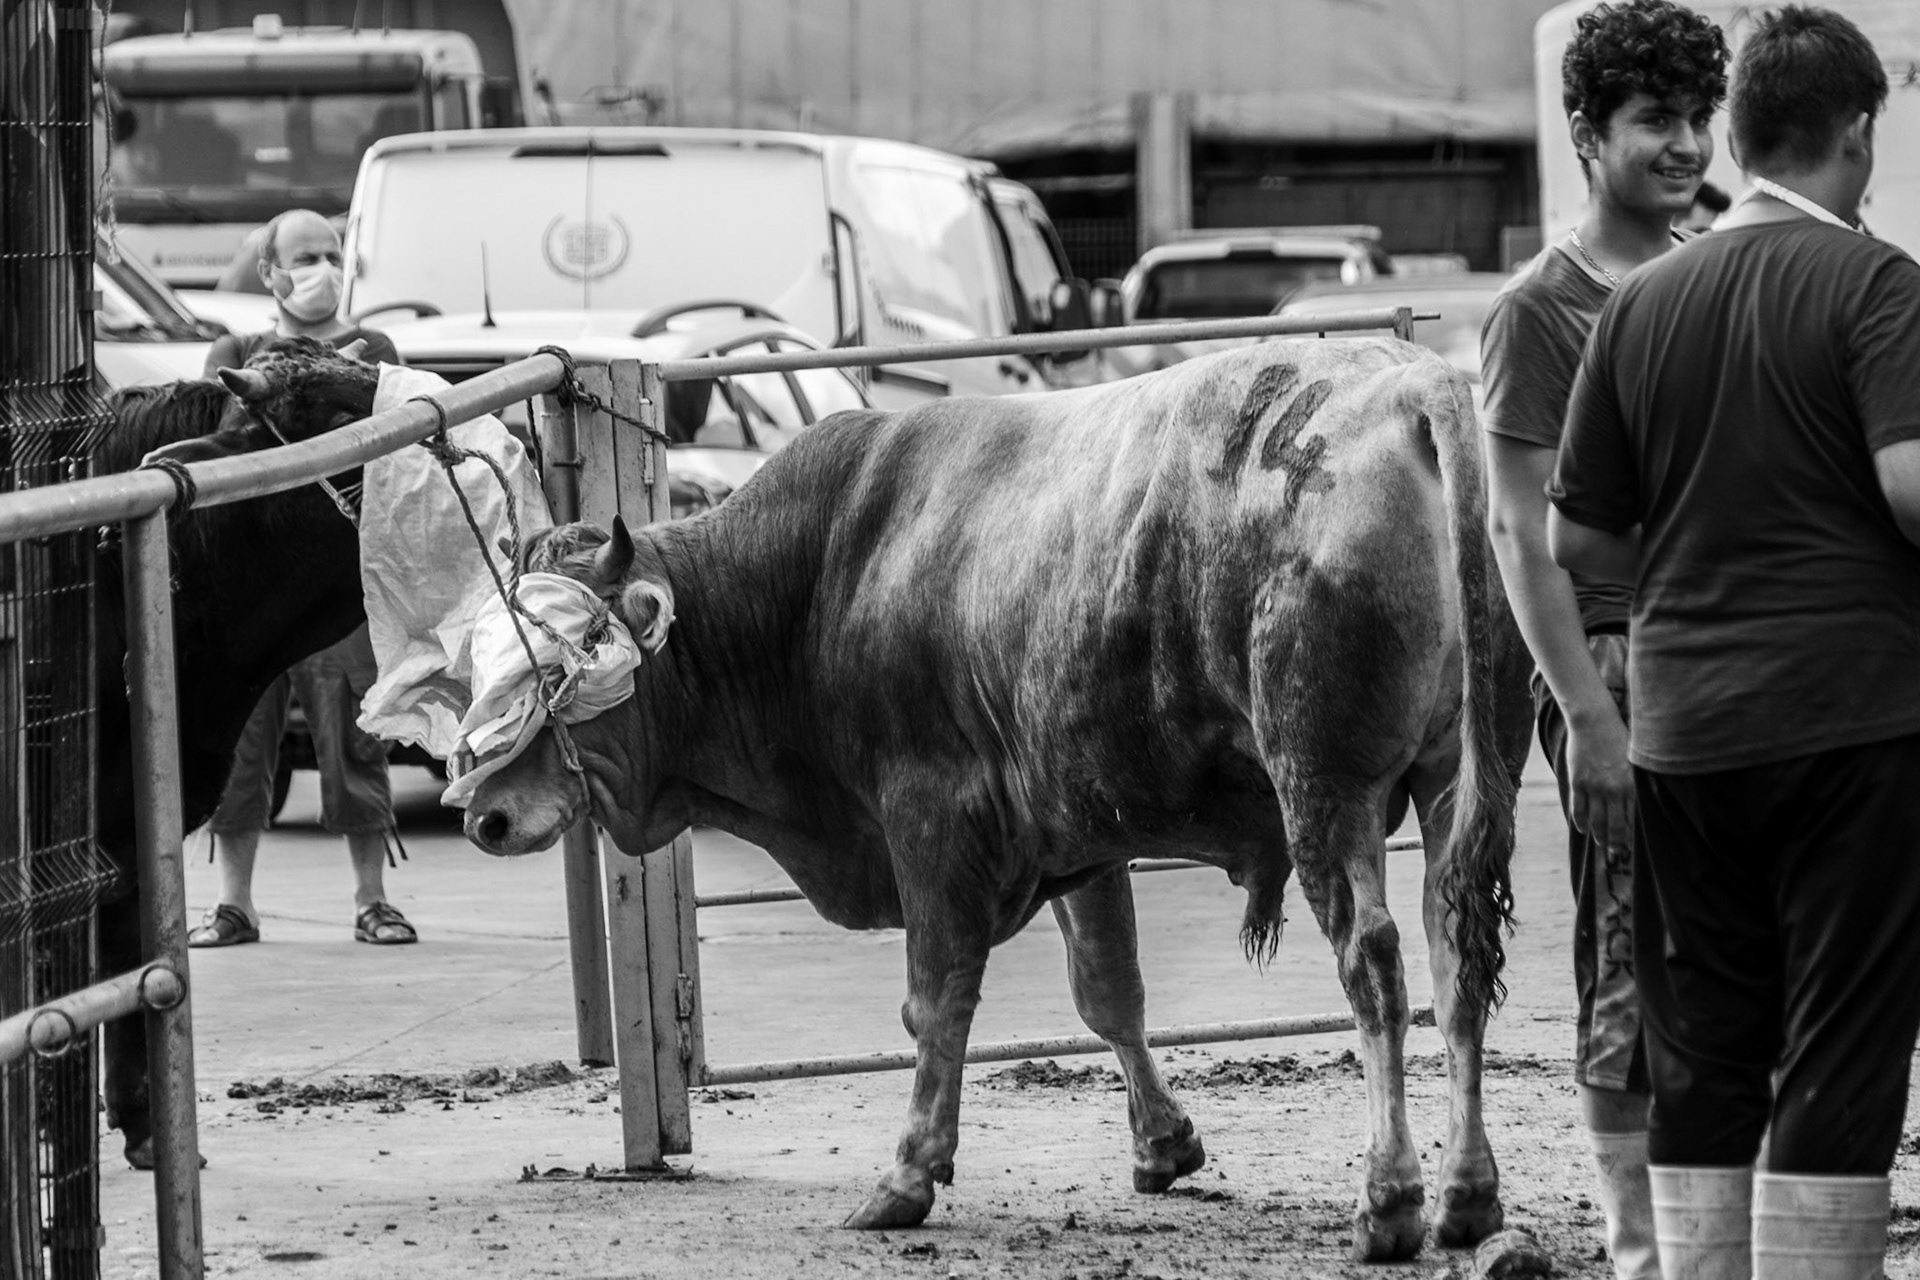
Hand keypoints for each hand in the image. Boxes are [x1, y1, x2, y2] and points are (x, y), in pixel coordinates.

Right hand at [1565, 704, 1633, 852]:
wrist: (1594, 721)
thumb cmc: (1619, 737)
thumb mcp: (1636, 760)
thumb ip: (1638, 782)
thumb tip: (1644, 802)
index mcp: (1632, 785)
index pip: (1633, 819)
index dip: (1633, 836)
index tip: (1634, 847)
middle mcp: (1613, 789)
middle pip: (1615, 825)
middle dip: (1617, 843)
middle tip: (1617, 853)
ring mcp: (1594, 787)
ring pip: (1596, 820)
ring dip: (1599, 835)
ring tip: (1602, 844)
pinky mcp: (1577, 782)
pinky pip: (1578, 808)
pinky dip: (1580, 822)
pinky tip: (1582, 829)